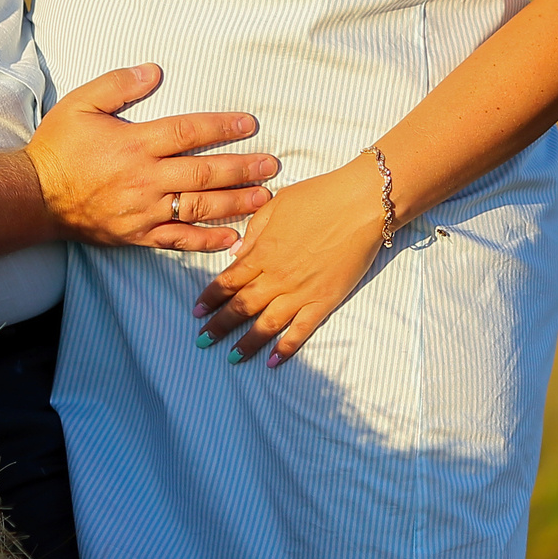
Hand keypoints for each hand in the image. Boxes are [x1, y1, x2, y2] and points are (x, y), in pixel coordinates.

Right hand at [28, 65, 277, 252]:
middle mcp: (145, 179)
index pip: (188, 132)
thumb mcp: (80, 103)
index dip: (222, 126)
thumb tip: (155, 70)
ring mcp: (143, 211)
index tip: (250, 124)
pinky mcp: (138, 235)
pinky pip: (178, 241)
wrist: (33, 197)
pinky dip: (207, 241)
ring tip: (264, 197)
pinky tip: (232, 238)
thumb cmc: (58, 147)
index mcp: (135, 144)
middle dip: (242, 168)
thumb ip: (118, 85)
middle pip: (204, 172)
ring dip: (235, 203)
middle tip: (272, 164)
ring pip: (198, 207)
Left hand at [192, 163, 384, 366]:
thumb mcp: (277, 205)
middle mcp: (277, 276)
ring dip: (246, 343)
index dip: (211, 298)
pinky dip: (286, 348)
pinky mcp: (325, 300)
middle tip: (202, 341)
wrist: (360, 204)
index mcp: (263, 251)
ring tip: (231, 359)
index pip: (228, 281)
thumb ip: (255, 231)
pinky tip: (273, 361)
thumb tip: (236, 253)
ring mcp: (301, 291)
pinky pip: (301, 329)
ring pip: (266, 324)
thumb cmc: (319, 196)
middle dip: (219, 326)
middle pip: (241, 306)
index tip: (197, 311)